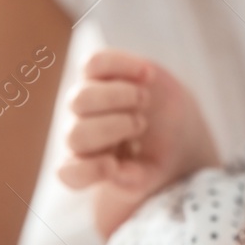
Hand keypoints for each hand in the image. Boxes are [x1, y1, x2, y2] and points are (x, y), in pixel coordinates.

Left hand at [57, 50, 219, 234]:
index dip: (88, 171)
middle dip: (112, 129)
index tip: (115, 166)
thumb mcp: (152, 175)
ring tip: (144, 99)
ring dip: (117, 97)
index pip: (69, 174)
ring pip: (81, 98)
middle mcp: (79, 133)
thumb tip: (115, 172)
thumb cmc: (157, 156)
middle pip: (75, 134)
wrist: (174, 127)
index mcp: (88, 166)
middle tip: (141, 125)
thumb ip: (134, 181)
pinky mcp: (97, 72)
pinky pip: (95, 63)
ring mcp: (84, 100)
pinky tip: (148, 76)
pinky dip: (124, 66)